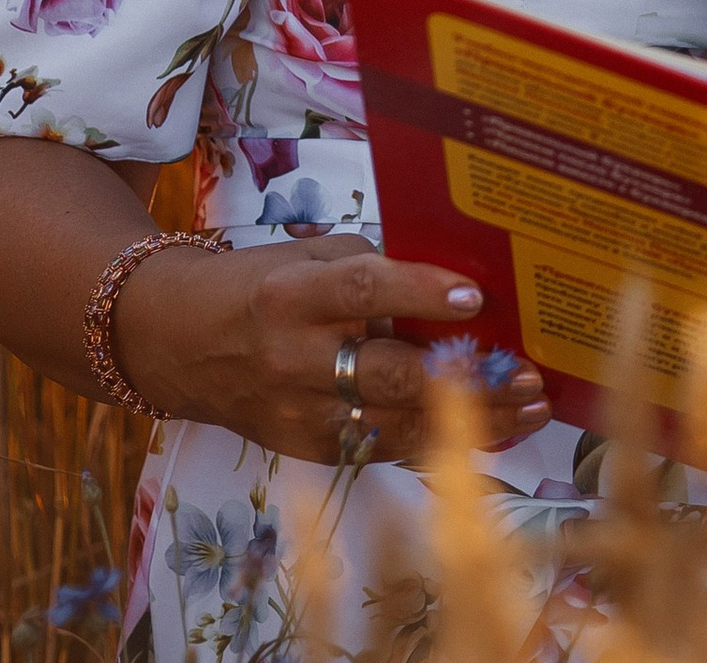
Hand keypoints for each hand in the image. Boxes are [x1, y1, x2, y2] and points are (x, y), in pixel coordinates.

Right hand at [112, 232, 549, 463]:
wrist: (178, 342)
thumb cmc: (257, 285)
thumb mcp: (305, 257)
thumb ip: (370, 267)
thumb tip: (446, 285)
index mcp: (293, 295)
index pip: (363, 291)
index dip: (420, 293)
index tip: (475, 296)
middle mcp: (294, 358)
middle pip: (389, 375)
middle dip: (466, 379)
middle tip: (527, 374)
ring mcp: (299, 413)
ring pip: (395, 426)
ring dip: (470, 421)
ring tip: (528, 410)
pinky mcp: (305, 449)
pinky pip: (381, 449)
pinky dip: (437, 442)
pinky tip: (487, 434)